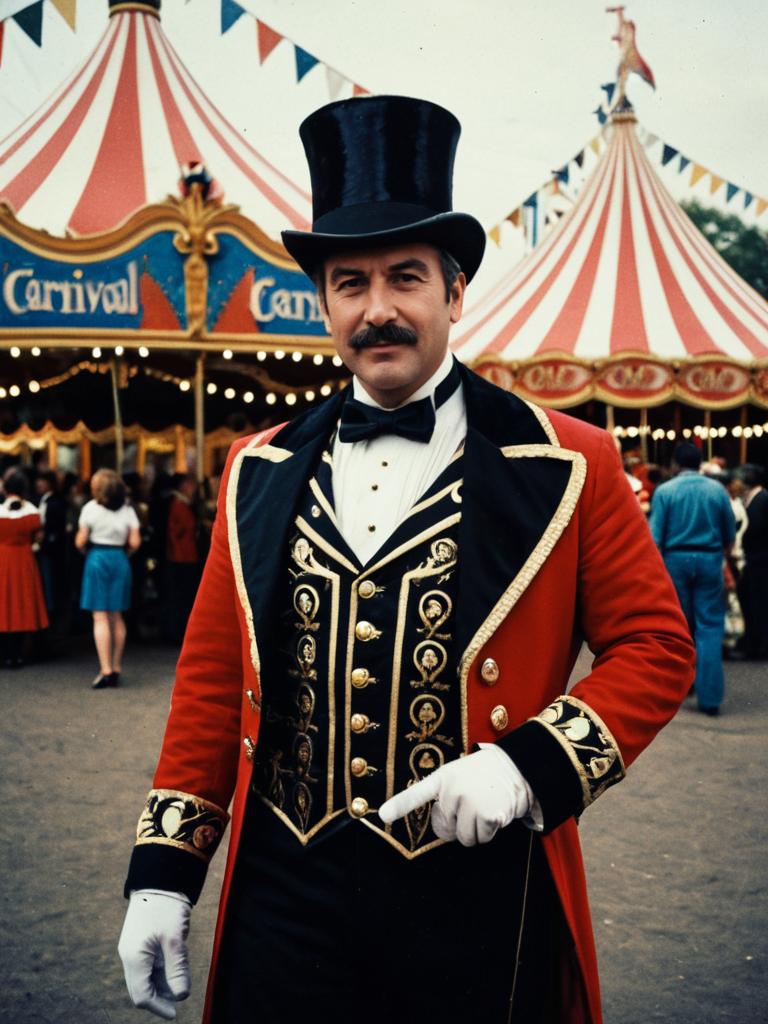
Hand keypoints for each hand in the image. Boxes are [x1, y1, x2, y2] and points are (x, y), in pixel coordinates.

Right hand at [118, 889, 191, 1019]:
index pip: (141, 995)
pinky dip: (160, 971)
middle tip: (178, 1001)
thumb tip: (181, 996)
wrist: (159, 878)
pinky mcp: (140, 940)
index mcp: (134, 958)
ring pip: (145, 976)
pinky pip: (148, 964)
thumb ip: (177, 969)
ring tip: (179, 985)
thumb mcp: (174, 940)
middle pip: (141, 987)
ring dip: (160, 984)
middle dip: (159, 997)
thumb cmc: (166, 908)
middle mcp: (130, 955)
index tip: (175, 1013)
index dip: (158, 1007)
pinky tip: (174, 970)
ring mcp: (133, 947)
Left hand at [378, 744, 533, 845]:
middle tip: (472, 806)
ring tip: (485, 807)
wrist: (517, 767)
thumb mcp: (460, 776)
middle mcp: (453, 790)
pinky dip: (490, 831)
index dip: (399, 805)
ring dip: (475, 830)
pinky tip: (496, 812)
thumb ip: (447, 797)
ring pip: (464, 838)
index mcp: (444, 778)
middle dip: (458, 825)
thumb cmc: (485, 776)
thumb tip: (443, 828)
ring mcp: (470, 801)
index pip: (418, 793)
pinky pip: (482, 838)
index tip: (383, 815)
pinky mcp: (487, 814)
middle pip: (445, 828)